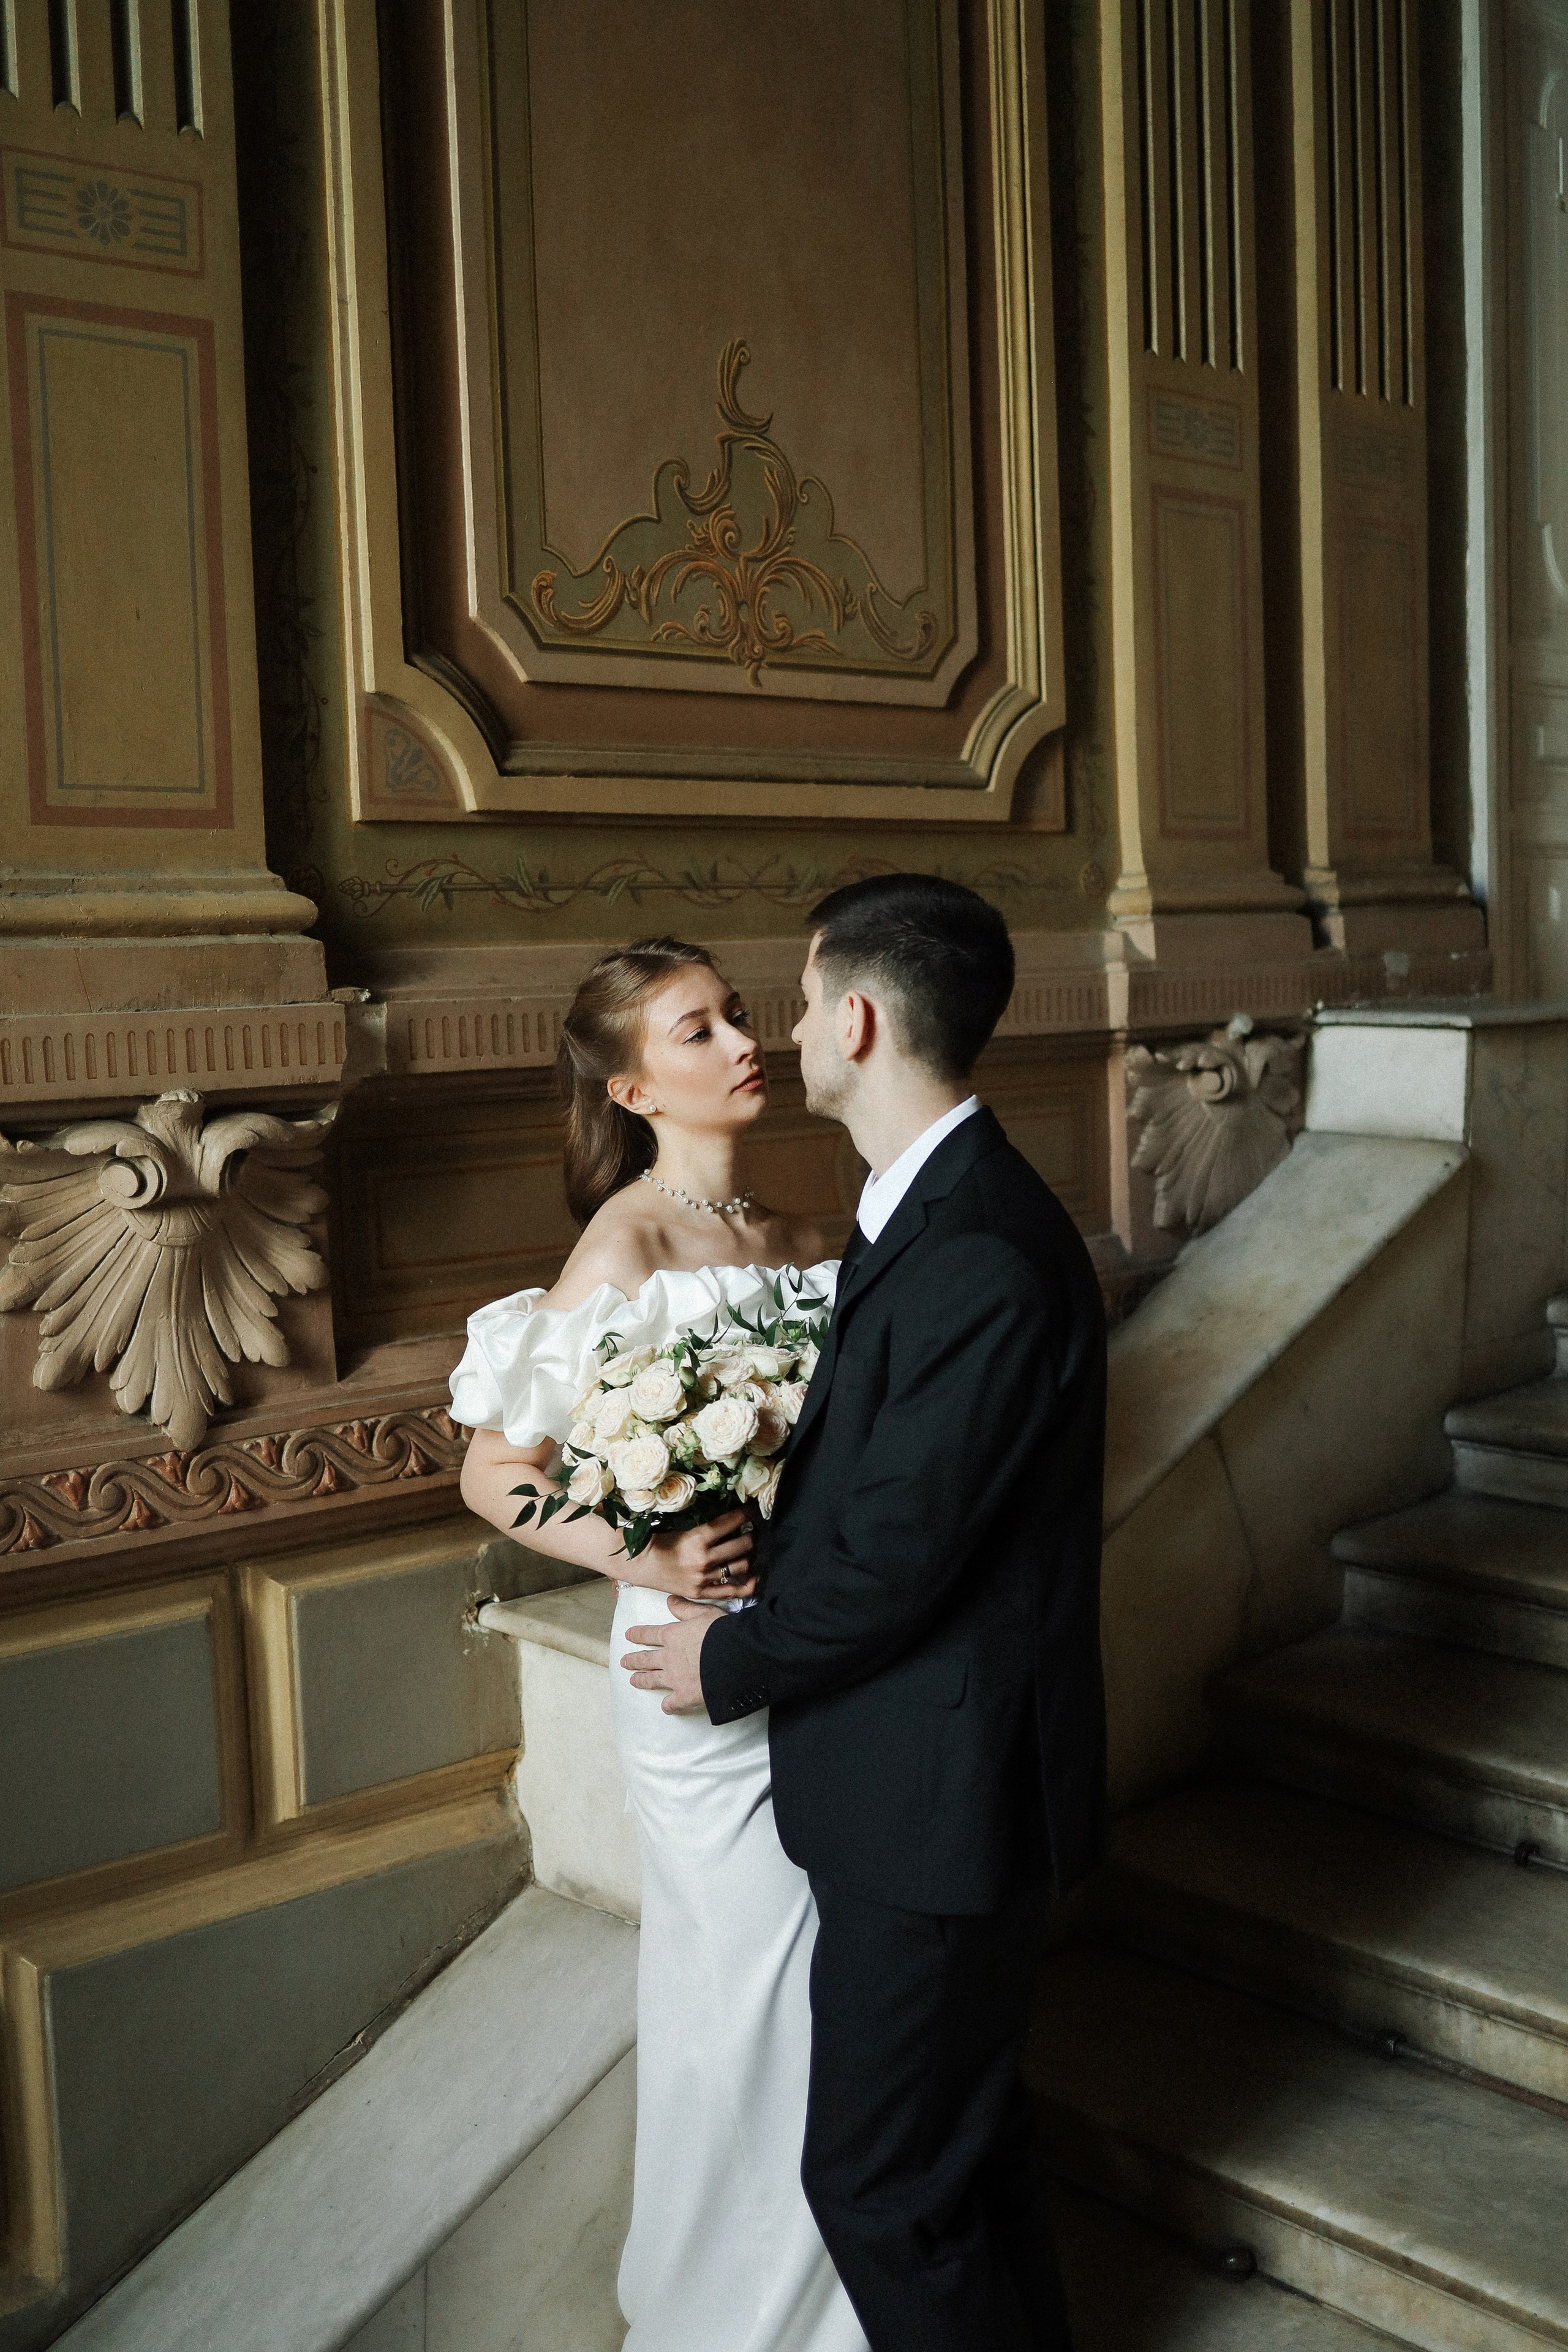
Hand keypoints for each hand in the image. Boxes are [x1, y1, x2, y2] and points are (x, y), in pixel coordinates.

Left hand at [622, 1595, 718, 1712]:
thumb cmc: (723, 1632)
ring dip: (641, 1680)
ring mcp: (675, 1678)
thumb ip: (685, 1608)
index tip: (628, 1636)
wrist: (735, 1658)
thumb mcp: (705, 1612)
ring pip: (652, 1680)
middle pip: (646, 1659)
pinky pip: (671, 1703)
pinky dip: (668, 1706)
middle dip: (634, 1660)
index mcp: (673, 1636)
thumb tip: (670, 1600)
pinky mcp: (684, 1696)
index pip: (649, 1634)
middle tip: (624, 1662)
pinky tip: (666, 1707)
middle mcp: (669, 1658)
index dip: (638, 1635)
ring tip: (633, 1681)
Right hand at [636, 1508, 755, 1603]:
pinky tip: (755, 1577)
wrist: (641, 1564)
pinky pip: (732, 1591)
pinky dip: (748, 1585)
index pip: (732, 1522)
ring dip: (750, 1556)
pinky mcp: (701, 1593)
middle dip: (752, 1535)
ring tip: (750, 1551)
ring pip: (742, 1566)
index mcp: (698, 1538)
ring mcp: (704, 1578)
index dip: (746, 1514)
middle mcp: (704, 1559)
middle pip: (743, 1545)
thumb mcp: (685, 1529)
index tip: (751, 1511)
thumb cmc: (661, 1542)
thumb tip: (733, 1521)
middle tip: (752, 1531)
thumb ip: (708, 1528)